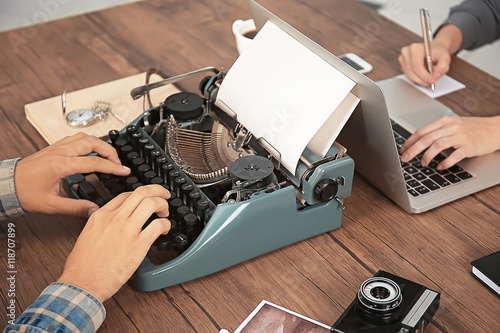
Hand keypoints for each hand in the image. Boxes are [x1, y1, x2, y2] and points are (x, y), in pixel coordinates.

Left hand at [15, 132, 129, 216]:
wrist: (6, 184)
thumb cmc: (24, 193)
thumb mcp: (51, 205)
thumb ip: (75, 208)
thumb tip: (94, 210)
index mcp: (61, 165)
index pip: (94, 162)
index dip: (112, 167)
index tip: (124, 171)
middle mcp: (60, 152)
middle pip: (93, 142)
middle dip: (110, 151)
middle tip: (118, 162)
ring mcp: (56, 148)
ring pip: (84, 137)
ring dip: (99, 143)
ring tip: (108, 155)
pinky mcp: (53, 148)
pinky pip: (75, 138)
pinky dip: (88, 142)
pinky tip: (90, 150)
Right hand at [57, 185, 170, 301]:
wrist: (81, 284)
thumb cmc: (82, 266)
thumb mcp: (87, 235)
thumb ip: (102, 224)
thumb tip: (113, 223)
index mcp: (101, 215)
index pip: (126, 194)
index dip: (140, 195)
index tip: (147, 199)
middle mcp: (114, 219)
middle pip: (141, 192)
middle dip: (157, 191)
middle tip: (164, 196)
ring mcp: (127, 230)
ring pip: (151, 203)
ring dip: (163, 205)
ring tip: (164, 214)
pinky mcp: (138, 245)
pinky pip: (158, 225)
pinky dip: (166, 224)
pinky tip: (164, 230)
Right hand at [398, 40, 450, 87]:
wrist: (434, 50)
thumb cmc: (438, 53)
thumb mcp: (445, 58)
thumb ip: (442, 67)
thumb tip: (434, 76)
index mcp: (416, 48)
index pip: (417, 65)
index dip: (424, 76)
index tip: (432, 81)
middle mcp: (407, 52)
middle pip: (412, 72)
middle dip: (422, 80)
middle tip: (431, 82)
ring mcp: (403, 59)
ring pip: (410, 75)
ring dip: (420, 80)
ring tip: (428, 79)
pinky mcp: (403, 65)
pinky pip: (409, 76)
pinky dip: (417, 79)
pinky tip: (423, 76)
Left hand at [400, 116, 499, 169]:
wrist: (496, 129)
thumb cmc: (474, 128)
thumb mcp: (453, 125)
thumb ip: (438, 131)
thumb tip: (419, 142)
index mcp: (444, 121)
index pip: (421, 131)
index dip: (410, 141)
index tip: (403, 149)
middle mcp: (450, 127)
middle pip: (426, 138)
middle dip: (413, 150)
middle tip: (405, 158)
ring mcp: (460, 136)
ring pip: (437, 145)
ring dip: (427, 156)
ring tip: (422, 164)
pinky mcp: (469, 146)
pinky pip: (454, 155)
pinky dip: (445, 162)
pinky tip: (440, 167)